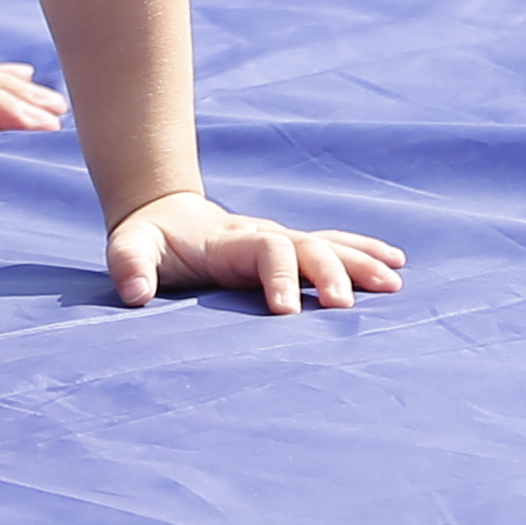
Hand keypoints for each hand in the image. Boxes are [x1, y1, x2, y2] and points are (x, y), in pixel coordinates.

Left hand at [105, 190, 408, 314]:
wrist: (163, 213)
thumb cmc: (149, 240)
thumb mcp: (129, 247)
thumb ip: (131, 265)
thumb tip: (134, 293)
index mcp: (231, 240)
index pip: (266, 250)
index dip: (278, 276)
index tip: (286, 311)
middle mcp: (264, 235)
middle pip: (307, 245)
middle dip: (330, 272)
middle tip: (344, 306)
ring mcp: (281, 240)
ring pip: (328, 244)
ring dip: (360, 262)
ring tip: (393, 283)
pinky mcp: (290, 248)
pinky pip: (333, 245)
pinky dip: (363, 252)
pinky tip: (395, 265)